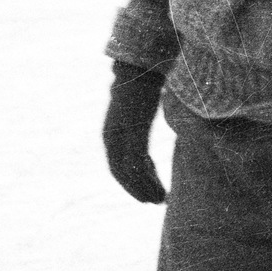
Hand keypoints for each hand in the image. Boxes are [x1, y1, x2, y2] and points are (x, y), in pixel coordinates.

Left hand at [103, 63, 166, 202]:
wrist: (140, 68)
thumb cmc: (141, 86)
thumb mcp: (136, 112)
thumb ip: (135, 128)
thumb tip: (139, 134)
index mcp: (110, 135)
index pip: (117, 168)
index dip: (131, 184)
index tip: (147, 193)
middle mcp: (111, 138)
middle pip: (121, 174)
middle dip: (137, 190)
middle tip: (154, 202)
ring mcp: (122, 135)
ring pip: (130, 173)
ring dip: (145, 189)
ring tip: (161, 199)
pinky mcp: (134, 132)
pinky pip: (139, 164)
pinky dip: (149, 180)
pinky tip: (161, 188)